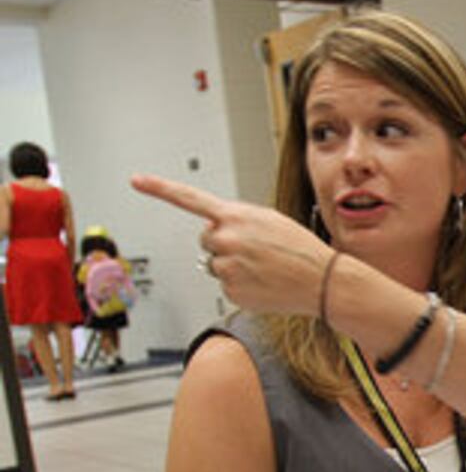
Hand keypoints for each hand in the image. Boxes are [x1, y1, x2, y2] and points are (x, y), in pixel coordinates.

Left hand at [132, 174, 332, 316]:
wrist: (323, 281)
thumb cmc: (301, 249)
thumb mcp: (270, 220)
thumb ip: (237, 220)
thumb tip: (212, 233)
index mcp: (235, 216)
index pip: (189, 198)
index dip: (160, 188)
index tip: (136, 180)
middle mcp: (225, 239)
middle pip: (206, 240)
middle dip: (224, 243)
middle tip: (255, 250)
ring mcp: (226, 267)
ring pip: (215, 265)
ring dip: (234, 266)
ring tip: (264, 268)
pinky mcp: (231, 291)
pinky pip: (226, 286)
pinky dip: (242, 285)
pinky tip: (264, 283)